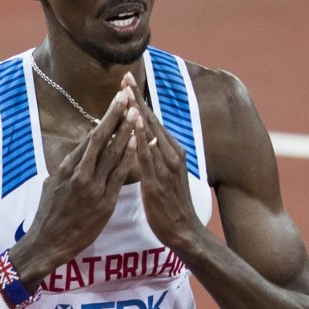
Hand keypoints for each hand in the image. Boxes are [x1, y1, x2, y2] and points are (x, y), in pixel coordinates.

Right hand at [11, 92, 137, 282]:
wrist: (47, 243)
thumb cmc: (49, 216)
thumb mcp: (51, 186)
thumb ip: (65, 171)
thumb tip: (74, 158)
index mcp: (66, 167)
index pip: (90, 137)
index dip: (105, 118)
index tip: (117, 101)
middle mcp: (79, 173)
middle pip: (100, 137)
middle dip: (115, 115)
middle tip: (127, 95)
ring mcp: (92, 187)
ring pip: (111, 153)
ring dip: (125, 131)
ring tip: (137, 112)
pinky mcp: (103, 202)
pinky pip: (118, 175)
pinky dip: (127, 157)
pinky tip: (136, 142)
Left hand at [121, 72, 205, 257]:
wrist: (184, 231)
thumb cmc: (170, 207)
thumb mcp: (163, 177)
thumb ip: (155, 159)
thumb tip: (144, 145)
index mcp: (171, 152)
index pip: (152, 121)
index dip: (139, 102)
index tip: (127, 83)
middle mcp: (171, 153)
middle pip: (151, 120)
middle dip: (136, 98)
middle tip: (124, 77)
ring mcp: (166, 165)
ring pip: (149, 133)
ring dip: (137, 111)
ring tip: (126, 92)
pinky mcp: (158, 179)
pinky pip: (147, 155)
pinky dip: (140, 137)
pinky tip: (132, 123)